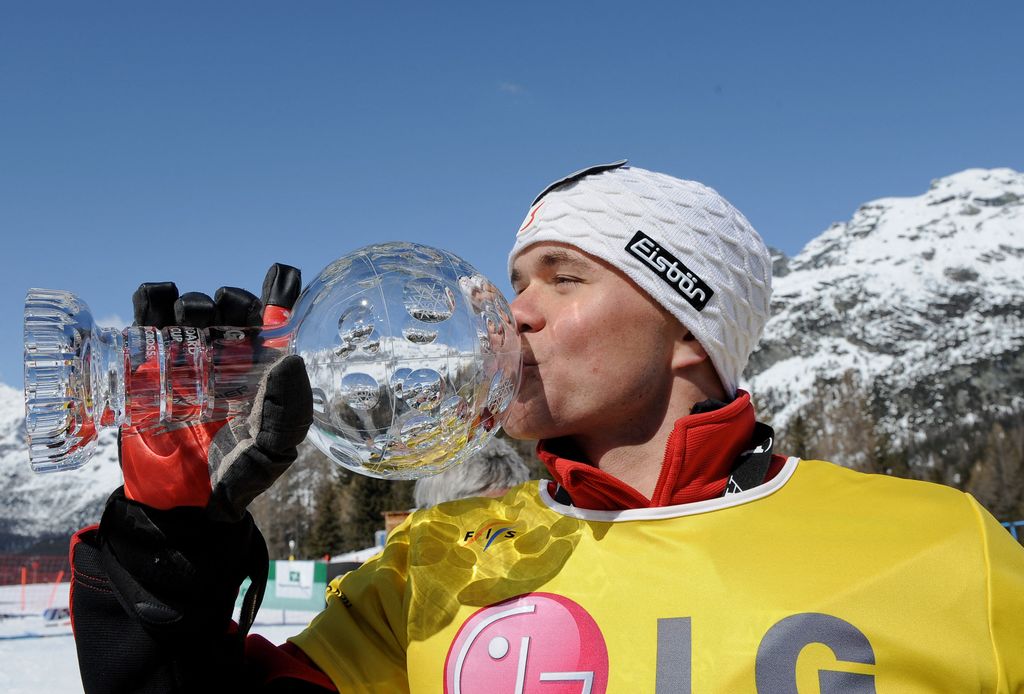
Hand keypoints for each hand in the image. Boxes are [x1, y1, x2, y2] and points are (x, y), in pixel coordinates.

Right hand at [120, 264, 311, 519]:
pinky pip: (150, 313)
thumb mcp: (275, 450)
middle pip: (233, 306)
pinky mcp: (146, 360)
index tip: (284, 276)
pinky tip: (164, 306)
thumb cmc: (236, 477)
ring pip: (193, 306)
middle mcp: (226, 356)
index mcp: (261, 369)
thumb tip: (289, 358)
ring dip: (197, 302)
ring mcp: (185, 356)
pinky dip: (156, 298)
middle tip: (230, 315)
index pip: (274, 320)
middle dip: (234, 300)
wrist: (180, 503)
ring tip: (198, 319)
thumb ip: (289, 410)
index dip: (281, 291)